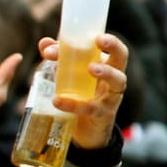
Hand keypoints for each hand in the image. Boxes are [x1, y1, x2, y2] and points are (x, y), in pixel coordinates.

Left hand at [42, 34, 127, 149]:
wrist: (85, 130)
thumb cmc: (81, 95)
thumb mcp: (70, 75)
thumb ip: (58, 58)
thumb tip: (44, 43)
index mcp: (107, 65)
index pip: (111, 47)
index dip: (105, 39)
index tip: (94, 35)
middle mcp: (114, 78)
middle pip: (122, 58)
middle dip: (114, 46)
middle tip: (100, 40)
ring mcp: (111, 96)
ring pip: (118, 81)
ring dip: (106, 72)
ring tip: (91, 68)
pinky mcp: (102, 114)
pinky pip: (90, 107)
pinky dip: (73, 104)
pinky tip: (58, 100)